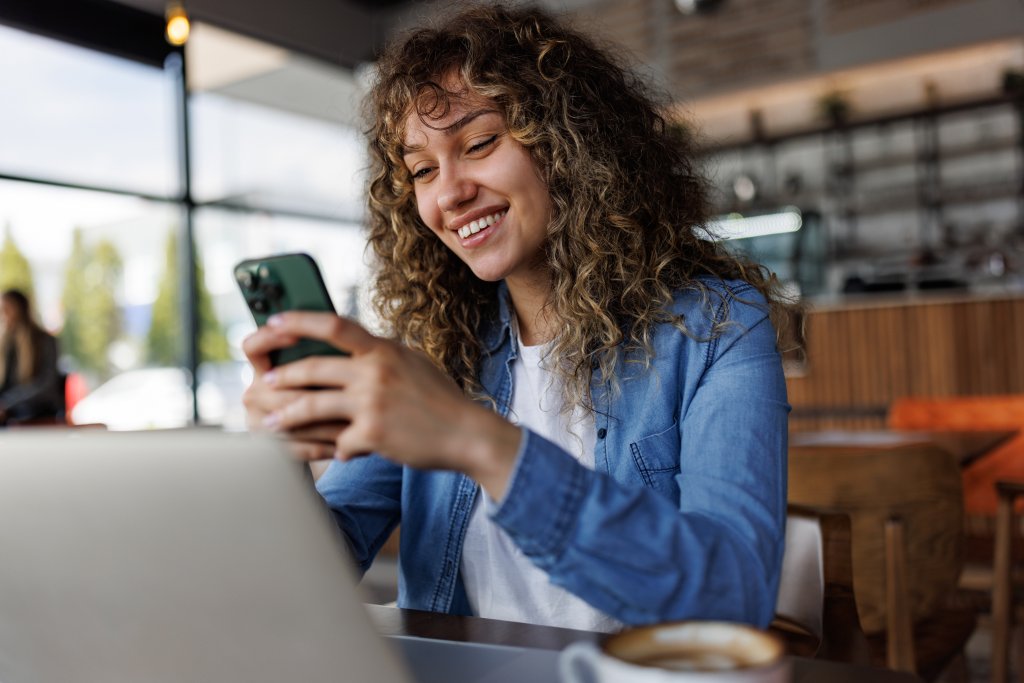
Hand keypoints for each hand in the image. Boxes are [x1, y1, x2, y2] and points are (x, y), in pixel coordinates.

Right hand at [241, 324, 346, 460]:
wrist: (314, 437)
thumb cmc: (328, 393)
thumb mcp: (325, 371)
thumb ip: (325, 358)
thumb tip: (343, 344)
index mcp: (263, 368)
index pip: (253, 347)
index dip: (269, 338)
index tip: (296, 336)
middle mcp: (255, 392)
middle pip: (279, 388)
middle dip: (315, 391)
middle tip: (349, 391)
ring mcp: (258, 421)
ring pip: (289, 419)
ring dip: (325, 424)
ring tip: (356, 424)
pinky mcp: (270, 449)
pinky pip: (295, 447)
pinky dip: (322, 447)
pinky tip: (344, 446)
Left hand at [258, 313, 521, 498]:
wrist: (468, 434)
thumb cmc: (440, 400)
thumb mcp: (412, 363)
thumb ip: (380, 354)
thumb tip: (350, 345)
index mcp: (383, 350)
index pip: (334, 325)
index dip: (298, 322)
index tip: (273, 322)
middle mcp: (376, 372)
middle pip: (314, 367)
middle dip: (283, 376)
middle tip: (264, 382)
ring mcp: (373, 403)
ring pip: (313, 405)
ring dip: (286, 415)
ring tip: (269, 422)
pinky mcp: (373, 434)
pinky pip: (339, 442)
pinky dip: (336, 449)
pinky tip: (336, 453)